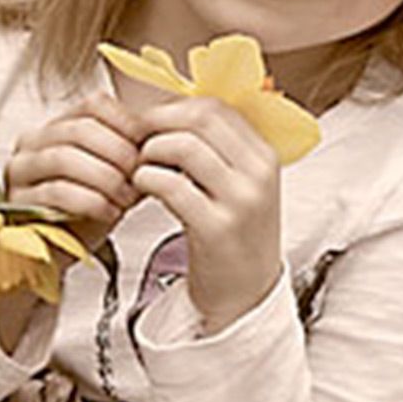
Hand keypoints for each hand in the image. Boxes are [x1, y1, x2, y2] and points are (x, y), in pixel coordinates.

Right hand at [0, 95, 141, 349]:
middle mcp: (33, 141)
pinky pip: (55, 191)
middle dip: (119, 153)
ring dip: (105, 177)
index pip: (95, 105)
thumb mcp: (117, 177)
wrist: (60, 254)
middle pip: (80, 128)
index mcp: (59, 126)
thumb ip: (134, 155)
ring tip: (126, 197)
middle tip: (142, 175)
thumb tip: (170, 140)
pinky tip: (108, 212)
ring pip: (64, 156)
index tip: (150, 148)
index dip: (129, 124)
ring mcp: (20, 169)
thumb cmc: (88, 213)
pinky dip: (89, 200)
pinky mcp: (18, 200)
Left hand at [130, 95, 283, 331]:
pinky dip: (147, 179)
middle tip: (137, 138)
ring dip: (150, 152)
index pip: (217, 107)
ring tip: (142, 167)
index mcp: (264, 157)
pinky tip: (143, 188)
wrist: (247, 293)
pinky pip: (171, 186)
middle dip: (158, 123)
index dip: (174, 108)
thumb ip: (217, 150)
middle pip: (200, 119)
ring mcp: (240, 201)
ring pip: (184, 146)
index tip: (152, 121)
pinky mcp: (216, 228)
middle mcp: (257, 174)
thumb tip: (170, 111)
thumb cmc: (235, 237)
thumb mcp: (240, 185)